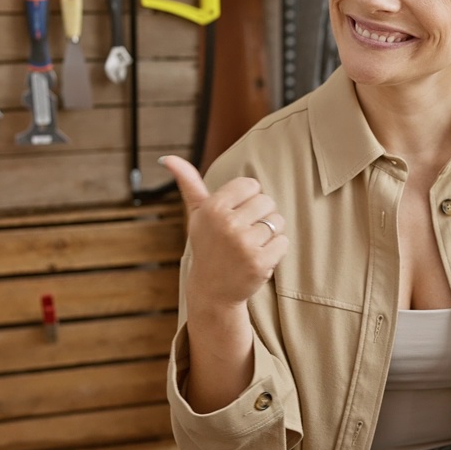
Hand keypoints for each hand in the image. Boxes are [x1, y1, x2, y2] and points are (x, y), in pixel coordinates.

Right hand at [160, 156, 289, 308]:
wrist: (213, 291)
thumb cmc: (208, 245)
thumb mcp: (197, 214)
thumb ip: (188, 183)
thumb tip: (167, 157)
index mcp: (212, 207)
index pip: (251, 185)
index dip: (248, 200)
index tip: (235, 215)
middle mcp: (227, 224)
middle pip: (267, 201)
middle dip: (260, 216)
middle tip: (243, 234)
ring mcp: (244, 244)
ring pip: (277, 221)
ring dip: (269, 234)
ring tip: (250, 246)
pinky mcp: (259, 262)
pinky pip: (283, 241)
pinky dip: (275, 250)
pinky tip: (257, 258)